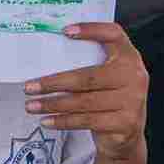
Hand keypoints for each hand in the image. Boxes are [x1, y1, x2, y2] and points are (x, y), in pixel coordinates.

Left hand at [24, 22, 148, 163]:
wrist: (126, 134)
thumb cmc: (107, 97)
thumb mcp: (105, 77)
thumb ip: (88, 64)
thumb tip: (43, 57)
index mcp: (129, 57)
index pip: (114, 35)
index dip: (92, 30)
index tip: (65, 31)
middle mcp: (135, 76)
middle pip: (87, 77)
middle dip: (53, 83)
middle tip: (28, 87)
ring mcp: (132, 101)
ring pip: (84, 101)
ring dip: (52, 104)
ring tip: (31, 105)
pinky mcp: (125, 122)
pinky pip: (87, 120)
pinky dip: (63, 121)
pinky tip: (46, 120)